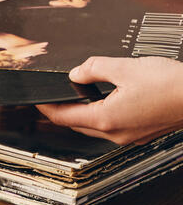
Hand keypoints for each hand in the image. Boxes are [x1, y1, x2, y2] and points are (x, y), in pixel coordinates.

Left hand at [36, 56, 182, 143]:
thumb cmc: (172, 84)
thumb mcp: (126, 67)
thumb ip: (95, 69)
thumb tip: (76, 74)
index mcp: (106, 119)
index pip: (63, 117)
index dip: (46, 107)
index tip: (36, 99)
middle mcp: (116, 133)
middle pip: (76, 124)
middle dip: (61, 111)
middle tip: (52, 97)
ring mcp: (130, 136)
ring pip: (94, 127)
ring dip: (82, 113)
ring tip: (75, 96)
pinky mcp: (142, 133)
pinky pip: (112, 126)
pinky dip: (101, 115)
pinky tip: (105, 101)